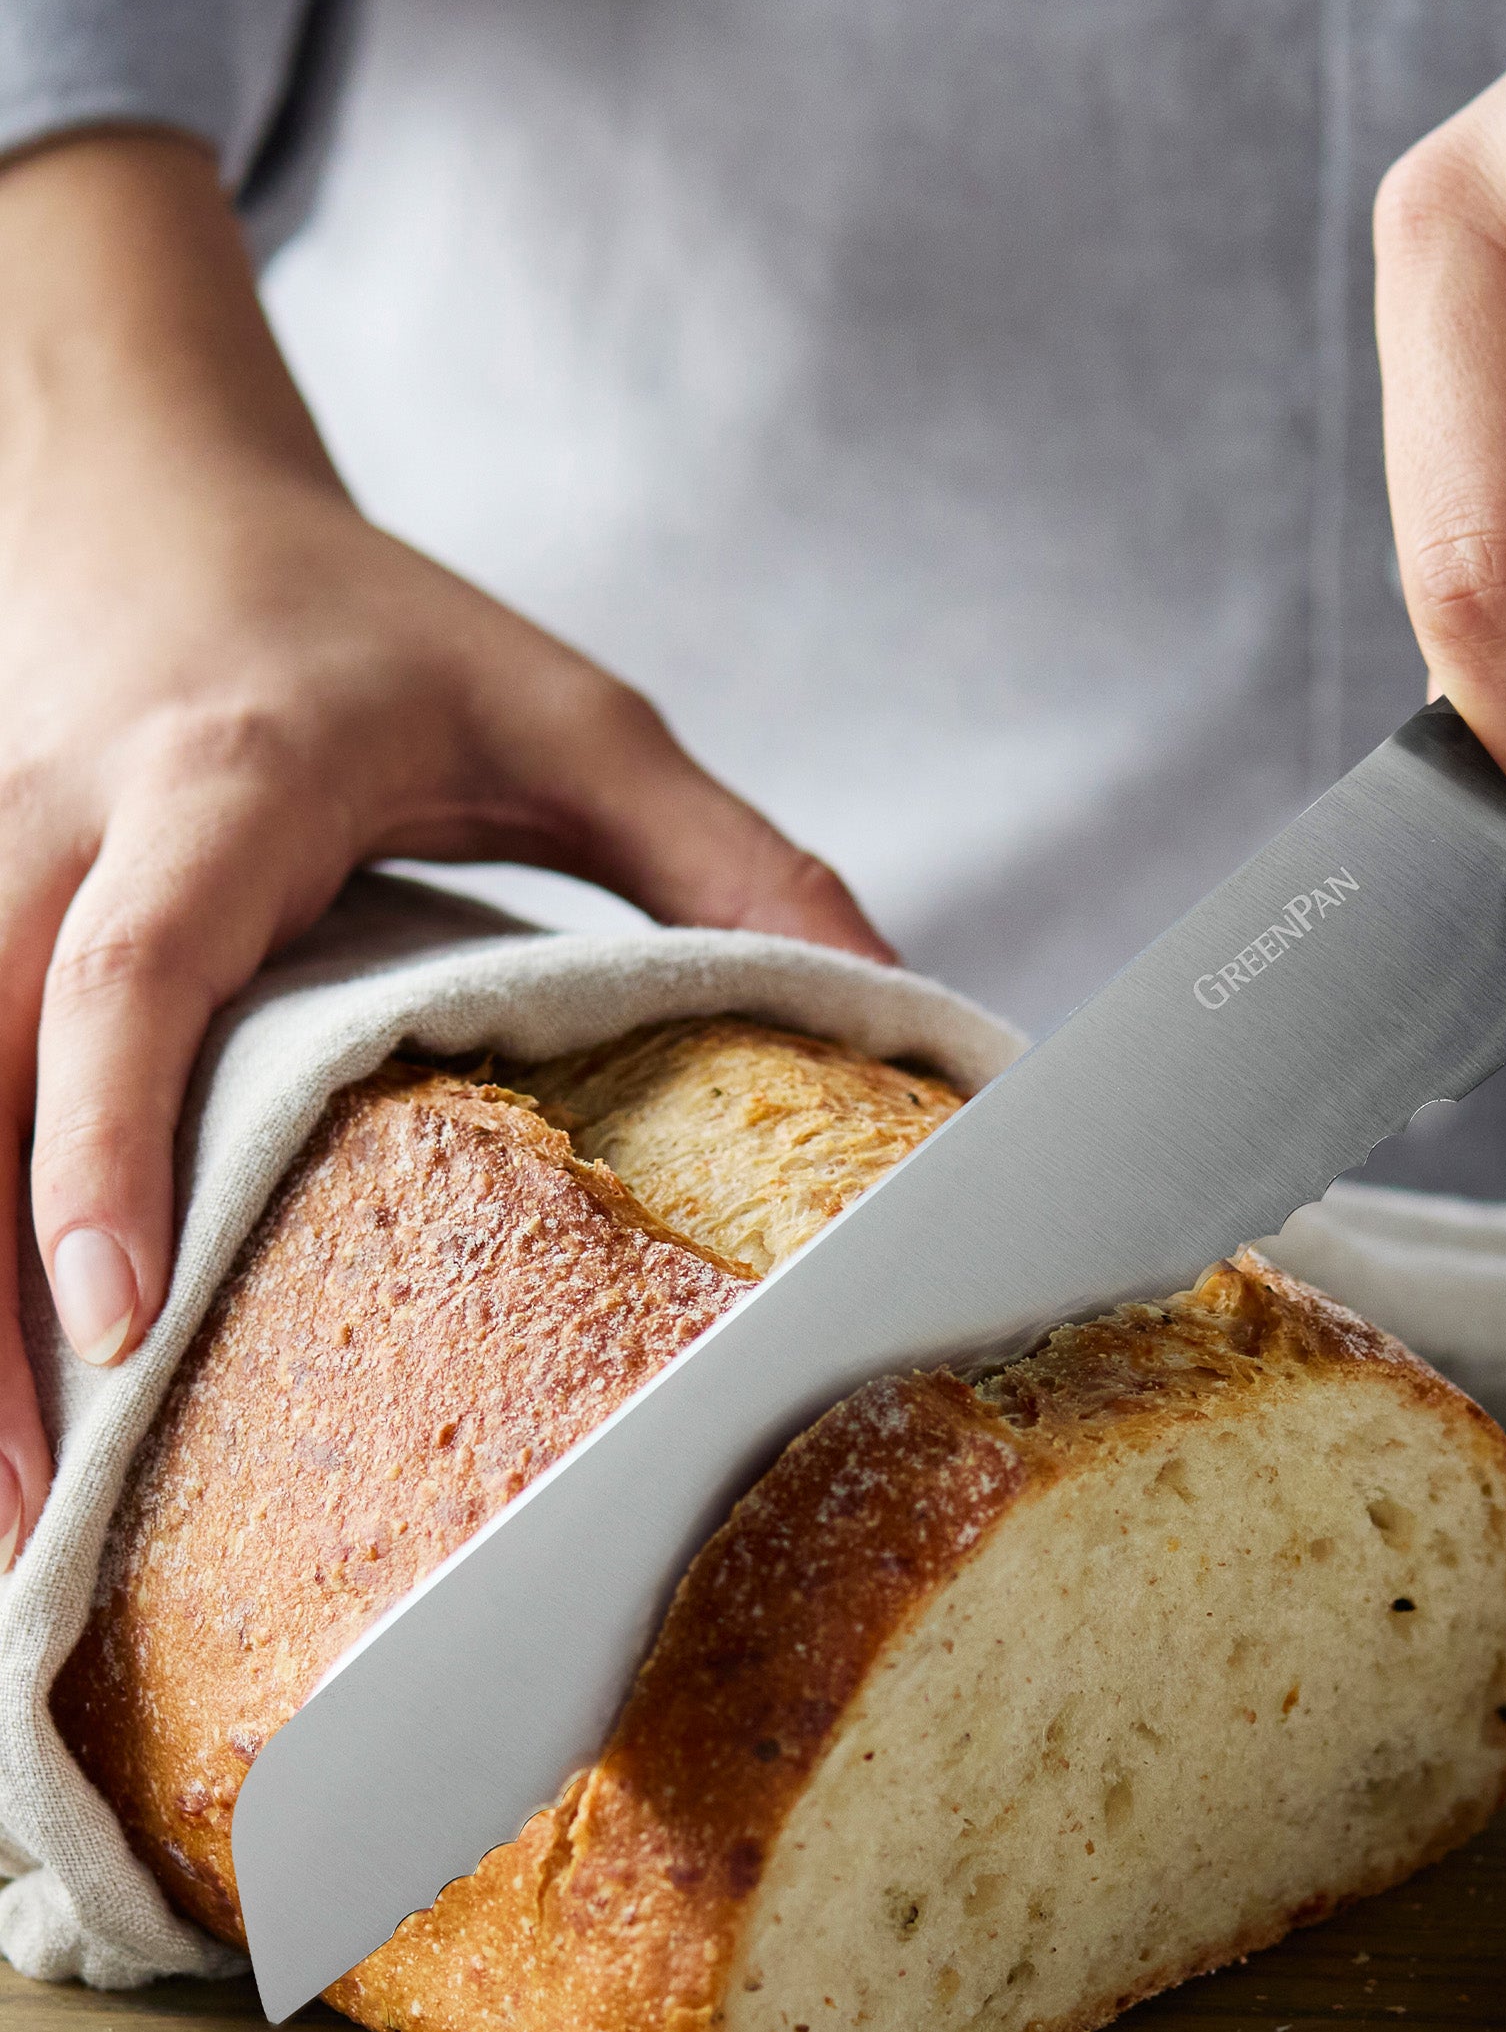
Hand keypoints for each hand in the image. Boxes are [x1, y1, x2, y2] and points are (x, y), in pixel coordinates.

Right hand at [0, 132, 891, 1562]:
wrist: (157, 509)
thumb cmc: (377, 627)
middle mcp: (59, 830)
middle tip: (36, 1519)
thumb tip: (891, 1007)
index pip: (130, 973)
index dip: (108, 1143)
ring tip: (16, 1522)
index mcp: (226, 784)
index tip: (123, 1323)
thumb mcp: (576, 719)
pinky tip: (3, 1390)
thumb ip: (727, 859)